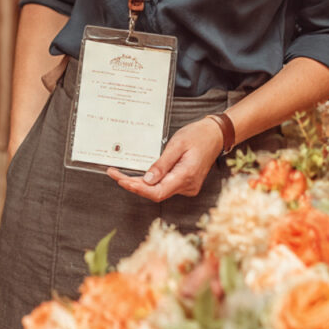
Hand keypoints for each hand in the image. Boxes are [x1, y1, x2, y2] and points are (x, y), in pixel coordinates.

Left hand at [107, 117, 222, 202]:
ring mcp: (187, 186)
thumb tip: (148, 180)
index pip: (157, 192)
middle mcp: (187, 186)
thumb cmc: (197, 136)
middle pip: (156, 193)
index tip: (121, 180)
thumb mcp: (176, 145)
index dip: (137, 188)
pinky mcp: (185, 183)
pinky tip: (139, 177)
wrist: (214, 135)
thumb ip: (162, 164)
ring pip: (160, 191)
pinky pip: (165, 187)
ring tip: (122, 175)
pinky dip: (151, 183)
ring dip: (141, 185)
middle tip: (115, 174)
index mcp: (186, 176)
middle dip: (134, 185)